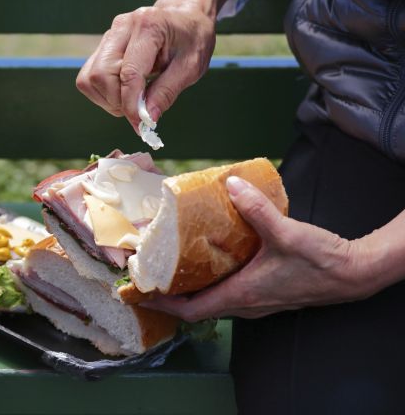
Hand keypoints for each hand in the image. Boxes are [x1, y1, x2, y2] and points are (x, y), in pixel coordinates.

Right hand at [76, 0, 219, 131]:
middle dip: (117, 101)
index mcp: (148, 27)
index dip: (131, 104)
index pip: (128, 73)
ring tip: (131, 99)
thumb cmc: (191, 39)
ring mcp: (109, 36)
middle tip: (137, 109)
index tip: (140, 122)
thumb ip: (167, 93)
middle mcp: (122, 28)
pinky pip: (89, 77)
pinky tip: (123, 92)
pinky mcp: (103, 46)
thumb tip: (147, 118)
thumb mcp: (190, 68)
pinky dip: (102, 93)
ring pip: (90, 78)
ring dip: (108, 99)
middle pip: (101, 75)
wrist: (185, 20)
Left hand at [142, 176, 387, 321]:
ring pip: (213, 301)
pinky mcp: (265, 294)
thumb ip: (256, 209)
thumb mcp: (286, 233)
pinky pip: (228, 294)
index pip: (191, 310)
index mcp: (242, 295)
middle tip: (152, 274)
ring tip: (174, 266)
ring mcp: (256, 302)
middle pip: (197, 307)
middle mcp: (245, 304)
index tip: (142, 293)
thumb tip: (231, 185)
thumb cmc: (320, 262)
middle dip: (171, 294)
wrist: (352, 274)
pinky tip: (211, 261)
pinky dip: (211, 283)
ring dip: (191, 289)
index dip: (163, 304)